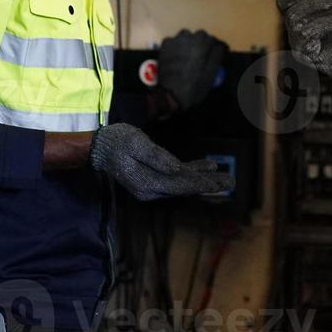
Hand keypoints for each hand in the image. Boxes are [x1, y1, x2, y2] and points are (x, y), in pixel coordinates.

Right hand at [89, 123, 232, 200]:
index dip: (200, 183)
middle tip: (232, 183)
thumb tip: (176, 168)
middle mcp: (150, 190)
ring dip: (204, 181)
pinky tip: (208, 167)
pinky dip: (192, 174)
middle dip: (208, 185)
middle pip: (184, 188)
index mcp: (146, 182)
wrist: (99, 148)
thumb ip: (156, 157)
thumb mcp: (135, 144)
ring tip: (226, 178)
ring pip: (183, 185)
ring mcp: (152, 188)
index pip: (178, 184)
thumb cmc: (117, 141)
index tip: (218, 184)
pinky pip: (177, 179)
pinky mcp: (153, 181)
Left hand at [157, 29, 226, 111]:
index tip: (216, 54)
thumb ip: (216, 57)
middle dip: (203, 43)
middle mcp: (188, 39)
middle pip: (200, 35)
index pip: (212, 39)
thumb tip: (220, 46)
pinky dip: (177, 45)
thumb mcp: (210, 75)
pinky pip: (174, 41)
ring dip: (190, 42)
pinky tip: (177, 55)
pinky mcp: (165, 46)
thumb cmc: (193, 87)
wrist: (170, 94)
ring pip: (186, 35)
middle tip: (203, 56)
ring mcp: (175, 41)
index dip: (215, 47)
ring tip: (190, 54)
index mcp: (201, 45)